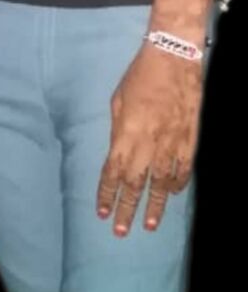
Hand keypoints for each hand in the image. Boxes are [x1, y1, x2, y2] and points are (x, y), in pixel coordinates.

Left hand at [96, 42, 204, 236]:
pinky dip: (176, 185)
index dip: (106, 194)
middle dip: (127, 210)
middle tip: (121, 232)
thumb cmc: (140, 76)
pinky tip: (171, 195)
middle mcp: (148, 145)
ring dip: (154, 206)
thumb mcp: (118, 101)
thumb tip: (117, 151)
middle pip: (135, 185)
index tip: (101, 213)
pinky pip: (183, 170)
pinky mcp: (190, 140)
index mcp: (126, 135)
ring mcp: (172, 145)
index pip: (113, 173)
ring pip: (161, 184)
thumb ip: (117, 131)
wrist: (174, 59)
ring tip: (149, 226)